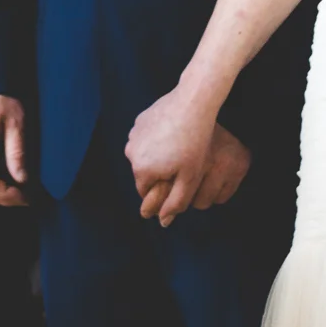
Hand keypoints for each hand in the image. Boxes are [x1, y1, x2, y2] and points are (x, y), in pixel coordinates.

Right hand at [127, 92, 249, 226]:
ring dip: (158, 155)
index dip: (164, 187)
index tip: (179, 176)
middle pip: (145, 172)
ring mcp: (134, 134)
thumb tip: (163, 222)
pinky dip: (158, 138)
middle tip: (183, 161)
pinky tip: (176, 132)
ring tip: (180, 145)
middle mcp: (131, 152)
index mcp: (141, 169)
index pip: (146, 191)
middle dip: (160, 171)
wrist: (192, 104)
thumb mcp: (188, 178)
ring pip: (145, 154)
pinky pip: (147, 137)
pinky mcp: (141, 120)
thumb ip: (175, 202)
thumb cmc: (194, 143)